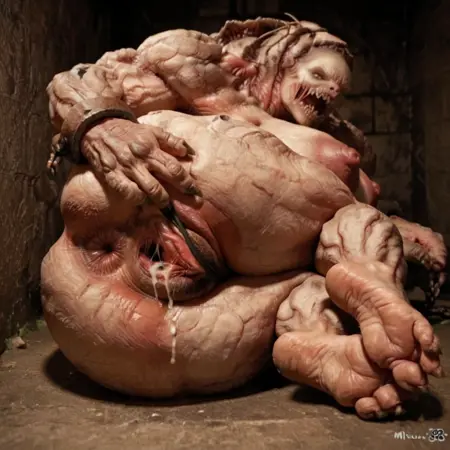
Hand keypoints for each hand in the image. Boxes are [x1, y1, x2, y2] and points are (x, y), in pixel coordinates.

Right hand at [81, 118, 200, 206]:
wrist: (97, 127)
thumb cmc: (128, 131)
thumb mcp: (151, 130)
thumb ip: (171, 141)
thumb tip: (188, 152)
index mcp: (151, 148)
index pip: (174, 169)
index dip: (187, 183)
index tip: (197, 192)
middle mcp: (140, 160)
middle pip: (163, 184)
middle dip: (181, 196)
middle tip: (194, 204)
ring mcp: (126, 169)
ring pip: (148, 191)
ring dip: (161, 201)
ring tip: (169, 206)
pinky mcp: (112, 176)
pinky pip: (128, 193)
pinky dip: (139, 200)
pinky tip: (144, 201)